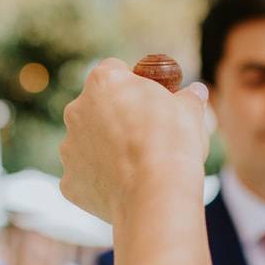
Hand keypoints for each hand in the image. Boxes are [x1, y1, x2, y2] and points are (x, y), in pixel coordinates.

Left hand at [58, 58, 210, 223]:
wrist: (157, 193)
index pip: (114, 70)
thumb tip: (196, 93)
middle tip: (142, 134)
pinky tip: (123, 188)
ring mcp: (69, 147)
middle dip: (114, 117)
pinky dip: (100, 181)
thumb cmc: (174, 143)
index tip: (148, 99)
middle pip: (95, 107)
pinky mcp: (69, 181)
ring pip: (87, 143)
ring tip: (134, 165)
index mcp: (103, 81)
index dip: (133, 84)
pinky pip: (85, 177)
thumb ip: (187, 97)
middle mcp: (77, 110)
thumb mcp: (190, 110)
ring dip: (104, 149)